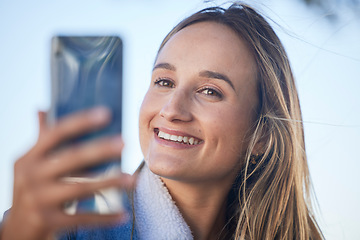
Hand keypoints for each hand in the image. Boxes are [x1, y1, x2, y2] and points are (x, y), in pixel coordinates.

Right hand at [0, 107, 135, 239]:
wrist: (18, 228)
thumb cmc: (32, 186)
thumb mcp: (31, 162)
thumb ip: (41, 137)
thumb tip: (42, 108)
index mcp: (28, 158)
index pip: (55, 134)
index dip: (81, 122)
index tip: (107, 113)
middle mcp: (30, 177)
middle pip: (70, 159)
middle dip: (99, 150)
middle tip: (125, 143)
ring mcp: (38, 200)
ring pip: (80, 188)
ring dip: (109, 183)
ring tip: (132, 179)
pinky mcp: (49, 222)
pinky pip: (82, 218)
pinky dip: (104, 218)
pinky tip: (124, 214)